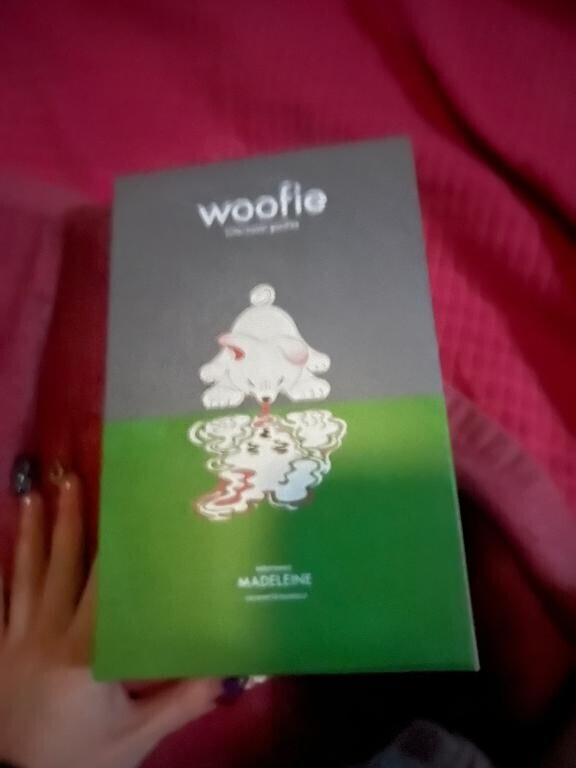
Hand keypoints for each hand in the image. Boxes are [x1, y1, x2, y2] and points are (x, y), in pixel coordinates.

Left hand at [0, 473, 218, 767]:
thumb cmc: (82, 758)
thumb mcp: (138, 737)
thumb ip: (182, 700)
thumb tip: (231, 670)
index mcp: (87, 651)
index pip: (103, 585)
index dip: (112, 544)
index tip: (121, 506)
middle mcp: (49, 634)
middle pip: (61, 566)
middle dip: (68, 519)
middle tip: (69, 476)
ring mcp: (18, 640)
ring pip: (26, 576)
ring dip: (31, 533)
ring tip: (33, 494)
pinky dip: (0, 575)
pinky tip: (1, 548)